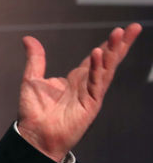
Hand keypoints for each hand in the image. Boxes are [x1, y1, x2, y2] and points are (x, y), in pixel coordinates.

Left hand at [16, 23, 141, 161]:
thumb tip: (28, 38)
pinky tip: (100, 54)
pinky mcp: (90, 104)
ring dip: (114, 51)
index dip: (107, 44)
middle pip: (107, 60)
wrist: (34, 135)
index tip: (120, 30)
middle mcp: (86, 85)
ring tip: (121, 34)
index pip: (96, 57)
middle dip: (120, 44)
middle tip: (134, 27)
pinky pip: (96, 83)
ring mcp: (90, 94)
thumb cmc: (34, 111)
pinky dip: (99, 68)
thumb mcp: (32, 78)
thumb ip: (35, 58)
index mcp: (76, 78)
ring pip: (106, 69)